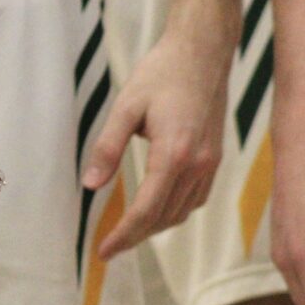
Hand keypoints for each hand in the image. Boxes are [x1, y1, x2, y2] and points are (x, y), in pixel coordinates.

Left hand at [82, 32, 227, 258]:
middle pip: (163, 218)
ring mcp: (210, 163)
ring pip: (181, 213)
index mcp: (173, 154)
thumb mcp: (125, 107)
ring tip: (127, 234)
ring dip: (154, 228)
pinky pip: (195, 199)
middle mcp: (197, 164)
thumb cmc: (161, 74)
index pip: (145, 211)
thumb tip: (90, 185)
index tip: (103, 252)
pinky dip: (173, 212)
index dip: (123, 236)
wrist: (203, 51)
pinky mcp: (214, 159)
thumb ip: (107, 148)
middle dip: (135, 237)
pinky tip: (155, 211)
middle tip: (109, 248)